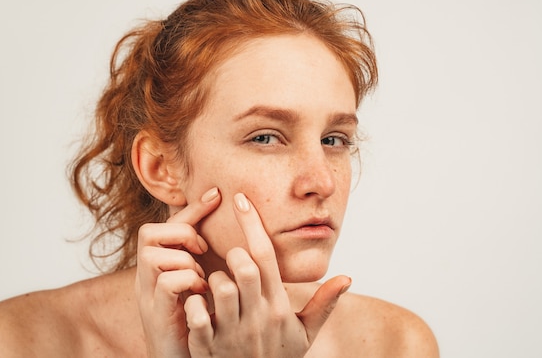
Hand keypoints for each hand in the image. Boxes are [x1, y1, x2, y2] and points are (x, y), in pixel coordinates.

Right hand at [135, 187, 220, 357]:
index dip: (192, 208)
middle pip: (149, 232)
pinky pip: (167, 281)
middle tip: (202, 249)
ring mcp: (149, 294)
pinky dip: (188, 281)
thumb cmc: (198, 323)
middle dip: (181, 234)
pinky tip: (201, 293)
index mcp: (161, 266)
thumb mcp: (202, 286)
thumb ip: (209, 261)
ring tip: (203, 277)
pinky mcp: (156, 313)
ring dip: (184, 260)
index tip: (218, 194)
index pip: (169, 225)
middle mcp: (148, 277)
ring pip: (153, 254)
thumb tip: (238, 235)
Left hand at [183, 192, 350, 356]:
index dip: (252, 223)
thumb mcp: (305, 335)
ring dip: (213, 279)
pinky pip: (196, 315)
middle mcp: (256, 316)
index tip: (240, 200)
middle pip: (244, 267)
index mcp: (278, 307)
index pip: (265, 256)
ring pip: (219, 287)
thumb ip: (323, 304)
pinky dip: (193, 304)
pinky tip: (197, 303)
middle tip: (232, 257)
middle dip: (234, 253)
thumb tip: (348, 278)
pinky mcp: (208, 347)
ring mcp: (232, 332)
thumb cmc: (279, 357)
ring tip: (216, 285)